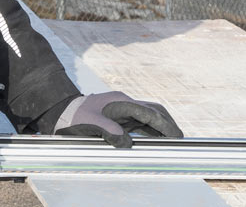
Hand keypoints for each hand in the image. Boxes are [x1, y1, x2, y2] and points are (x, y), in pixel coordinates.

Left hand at [50, 91, 182, 148]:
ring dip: (162, 126)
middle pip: (154, 110)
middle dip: (168, 122)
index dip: (163, 124)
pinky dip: (152, 129)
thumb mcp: (91, 124)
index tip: (175, 135)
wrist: (65, 110)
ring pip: (150, 115)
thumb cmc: (76, 116)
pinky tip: (158, 138)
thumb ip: (109, 132)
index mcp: (121, 102)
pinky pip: (141, 121)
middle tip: (180, 137)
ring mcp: (124, 109)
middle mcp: (125, 103)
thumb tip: (127, 143)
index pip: (149, 112)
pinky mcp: (121, 116)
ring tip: (173, 139)